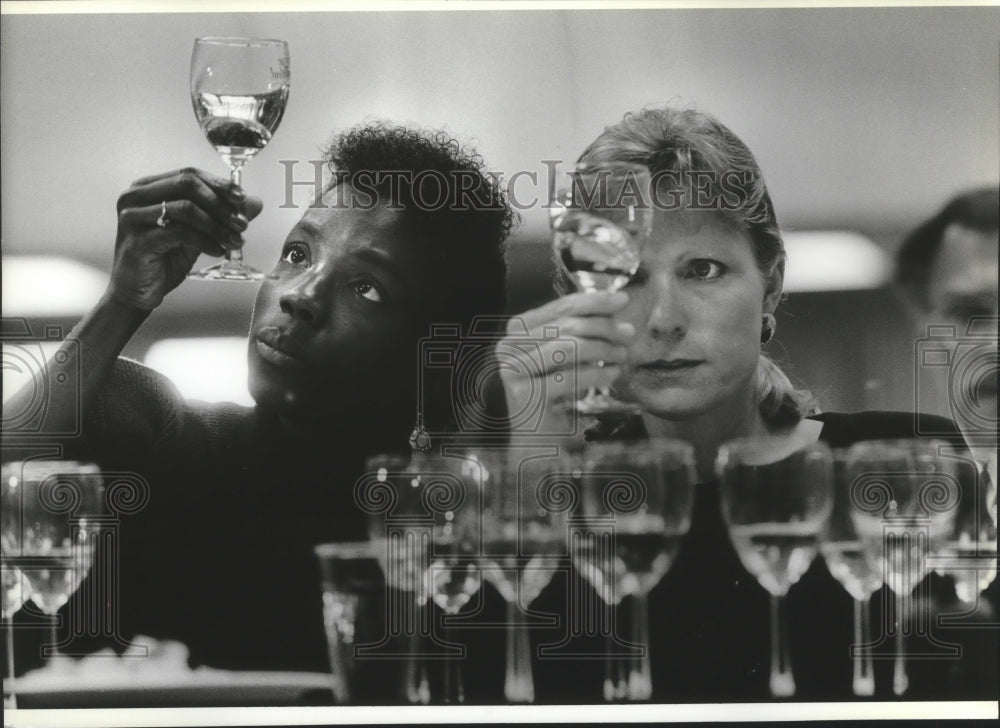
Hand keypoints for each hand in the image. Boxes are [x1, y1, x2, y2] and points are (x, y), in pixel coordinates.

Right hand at [108, 168, 263, 309]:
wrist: (138, 292)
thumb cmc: (164, 258)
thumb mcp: (199, 232)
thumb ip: (222, 215)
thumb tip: (255, 203)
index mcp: (147, 187)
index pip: (189, 174)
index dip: (219, 184)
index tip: (242, 198)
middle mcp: (135, 197)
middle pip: (187, 184)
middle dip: (220, 204)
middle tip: (241, 223)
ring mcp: (132, 217)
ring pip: (185, 208)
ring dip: (216, 225)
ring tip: (234, 241)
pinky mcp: (137, 241)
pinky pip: (179, 233)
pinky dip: (205, 241)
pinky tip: (218, 251)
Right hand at [498, 291, 634, 438]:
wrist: (536, 441)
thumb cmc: (554, 394)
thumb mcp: (564, 356)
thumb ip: (580, 330)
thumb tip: (614, 307)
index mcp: (516, 330)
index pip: (560, 306)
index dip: (594, 301)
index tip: (623, 299)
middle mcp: (508, 347)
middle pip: (566, 326)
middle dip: (603, 326)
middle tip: (628, 333)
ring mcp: (514, 371)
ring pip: (568, 348)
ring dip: (602, 349)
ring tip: (622, 355)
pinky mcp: (526, 396)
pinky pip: (569, 377)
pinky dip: (597, 373)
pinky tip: (613, 374)